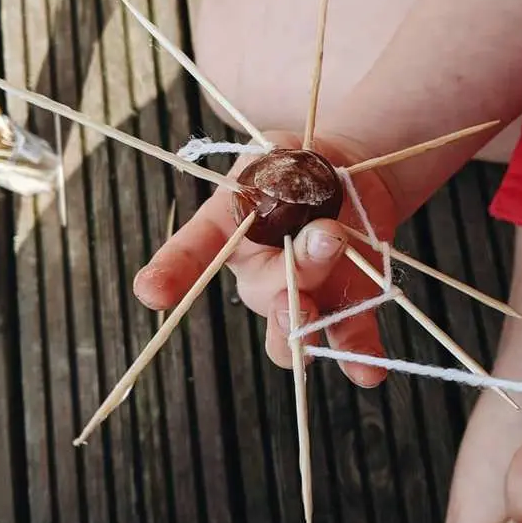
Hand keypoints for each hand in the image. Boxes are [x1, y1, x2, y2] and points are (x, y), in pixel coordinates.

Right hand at [132, 130, 398, 386]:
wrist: (350, 175)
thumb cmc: (302, 163)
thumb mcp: (285, 151)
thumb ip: (285, 174)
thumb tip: (298, 208)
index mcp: (232, 228)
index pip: (194, 250)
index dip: (172, 271)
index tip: (152, 291)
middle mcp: (260, 272)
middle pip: (261, 293)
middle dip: (289, 275)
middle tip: (325, 237)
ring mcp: (303, 294)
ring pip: (290, 333)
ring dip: (302, 328)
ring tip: (314, 312)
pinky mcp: (346, 304)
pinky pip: (349, 336)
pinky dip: (359, 355)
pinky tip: (369, 371)